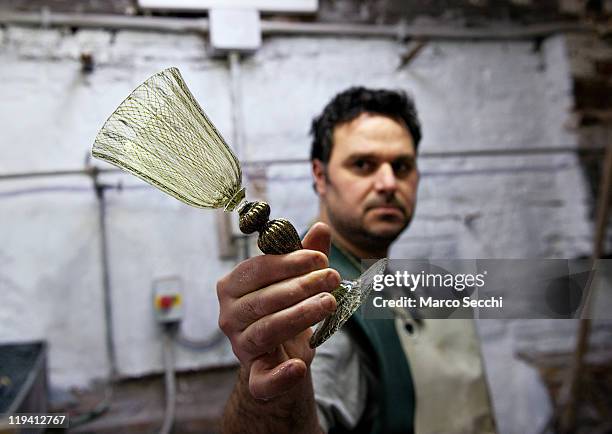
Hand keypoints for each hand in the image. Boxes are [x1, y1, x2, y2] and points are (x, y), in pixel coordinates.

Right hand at [217, 222, 339, 399]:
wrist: (284, 358)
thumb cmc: (286, 310)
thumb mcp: (298, 281)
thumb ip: (307, 256)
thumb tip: (321, 227)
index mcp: (233, 286)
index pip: (257, 269)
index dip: (289, 262)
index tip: (321, 258)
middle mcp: (229, 316)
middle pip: (264, 299)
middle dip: (302, 286)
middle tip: (333, 278)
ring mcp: (239, 347)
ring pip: (267, 330)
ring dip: (300, 315)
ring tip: (329, 303)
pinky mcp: (254, 377)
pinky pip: (262, 380)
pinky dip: (279, 376)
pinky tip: (299, 368)